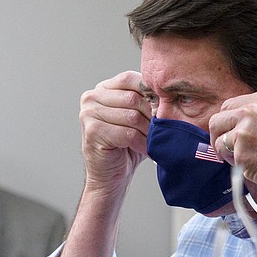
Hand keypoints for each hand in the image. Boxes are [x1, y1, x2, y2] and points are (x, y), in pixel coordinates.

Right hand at [78, 71, 152, 194]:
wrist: (110, 177)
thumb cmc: (125, 147)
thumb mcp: (137, 118)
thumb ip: (146, 101)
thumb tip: (168, 93)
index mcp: (102, 89)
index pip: (131, 79)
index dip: (150, 93)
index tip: (162, 108)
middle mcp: (91, 98)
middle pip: (133, 98)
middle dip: (151, 116)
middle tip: (160, 129)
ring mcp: (89, 114)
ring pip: (132, 116)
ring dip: (147, 132)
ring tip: (152, 141)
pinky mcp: (92, 132)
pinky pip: (127, 133)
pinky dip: (141, 143)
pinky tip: (144, 149)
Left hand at [208, 91, 256, 201]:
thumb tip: (232, 123)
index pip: (228, 106)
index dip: (226, 122)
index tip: (229, 133)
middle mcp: (251, 111)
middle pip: (216, 120)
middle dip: (218, 136)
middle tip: (225, 149)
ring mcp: (244, 131)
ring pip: (218, 140)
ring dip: (226, 152)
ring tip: (246, 160)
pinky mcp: (241, 152)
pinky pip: (227, 158)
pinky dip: (235, 165)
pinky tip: (255, 167)